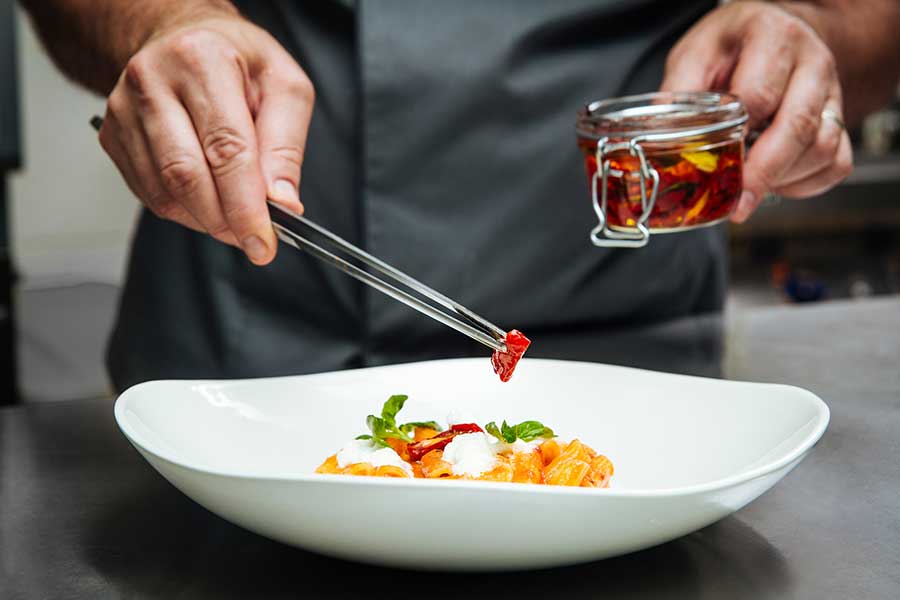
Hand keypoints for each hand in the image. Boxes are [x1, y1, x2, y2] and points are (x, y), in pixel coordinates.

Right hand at [98, 13, 312, 263]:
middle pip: (186, 175)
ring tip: (236, 218)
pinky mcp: (112, 136)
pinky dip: (185, 211)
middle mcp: (153, 81)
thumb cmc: (239, 62)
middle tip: (253, 239)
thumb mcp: (285, 88)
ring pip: (164, 191)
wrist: (185, 38)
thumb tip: (282, 203)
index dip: (245, 204)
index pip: (225, 147)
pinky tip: (208, 202)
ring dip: (205, 219)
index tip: (263, 240)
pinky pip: (150, 194)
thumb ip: (286, 147)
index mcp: (202, 60)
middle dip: (225, 220)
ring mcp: (124, 110)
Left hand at [661, 1, 851, 222]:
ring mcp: (832, 93)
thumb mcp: (696, 54)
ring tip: (750, 187)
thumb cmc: (732, 47)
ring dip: (783, 179)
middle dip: (763, 174)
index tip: (718, 165)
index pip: (759, 95)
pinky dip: (805, 184)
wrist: (772, 33)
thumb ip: (679, 92)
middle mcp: (811, 63)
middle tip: (738, 204)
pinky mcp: (840, 120)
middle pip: (797, 127)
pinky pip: (836, 164)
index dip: (736, 137)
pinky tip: (776, 182)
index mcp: (773, 37)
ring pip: (822, 149)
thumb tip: (656, 138)